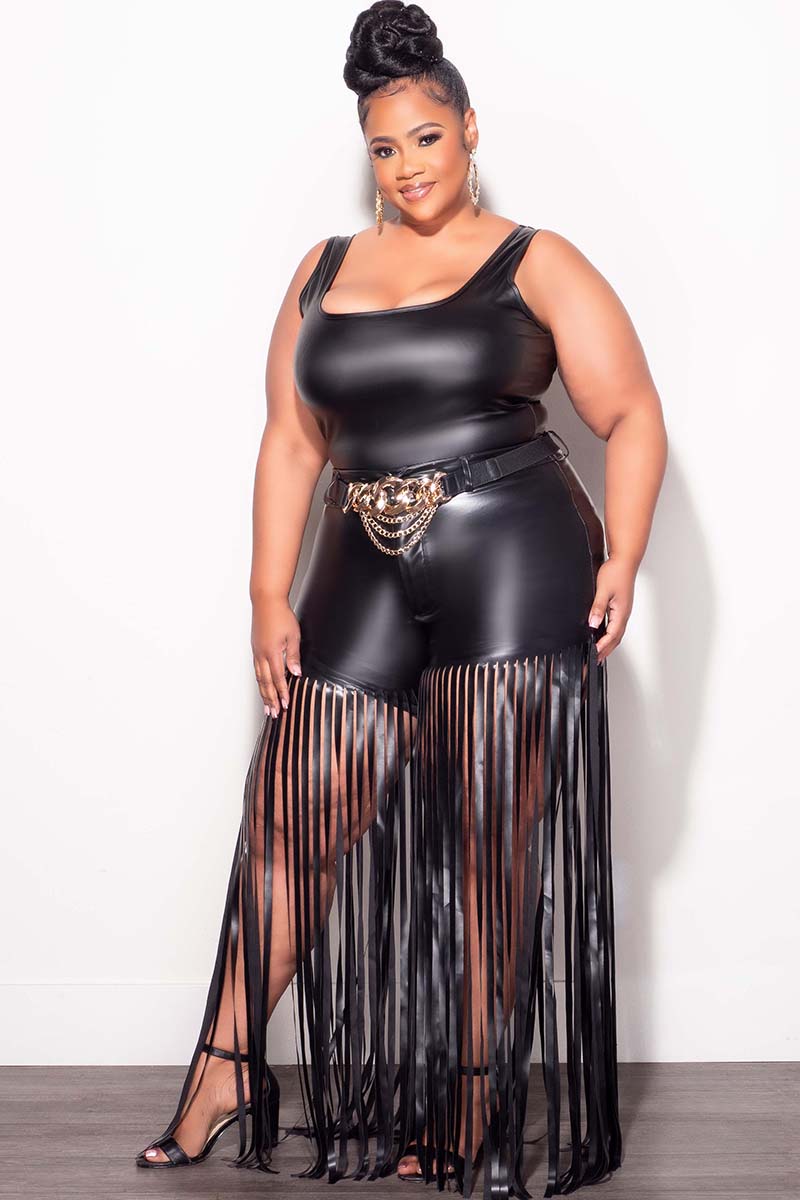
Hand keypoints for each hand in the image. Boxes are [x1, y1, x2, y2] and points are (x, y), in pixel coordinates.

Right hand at [251, 595, 301, 716]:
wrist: (266, 601)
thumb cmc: (281, 615)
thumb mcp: (293, 635)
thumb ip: (293, 656)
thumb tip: (296, 673)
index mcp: (272, 652)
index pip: (278, 678)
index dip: (282, 693)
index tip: (286, 705)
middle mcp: (261, 655)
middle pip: (266, 683)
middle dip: (270, 699)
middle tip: (273, 714)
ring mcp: (256, 652)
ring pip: (259, 678)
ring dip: (264, 694)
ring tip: (267, 707)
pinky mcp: (255, 649)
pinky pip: (257, 670)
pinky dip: (260, 682)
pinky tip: (262, 687)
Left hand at [587, 554, 635, 664]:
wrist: (625, 560)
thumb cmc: (616, 572)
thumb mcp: (603, 590)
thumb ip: (598, 607)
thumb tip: (593, 623)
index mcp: (621, 612)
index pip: (612, 635)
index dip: (602, 646)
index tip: (594, 655)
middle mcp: (624, 613)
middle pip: (616, 638)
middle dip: (606, 650)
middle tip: (596, 659)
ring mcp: (623, 610)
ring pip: (617, 632)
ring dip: (608, 643)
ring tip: (599, 651)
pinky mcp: (621, 606)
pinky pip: (616, 624)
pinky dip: (609, 633)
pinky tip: (602, 634)